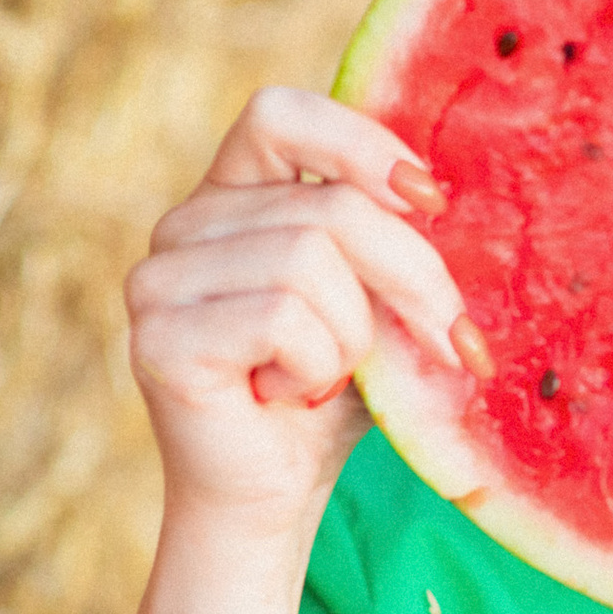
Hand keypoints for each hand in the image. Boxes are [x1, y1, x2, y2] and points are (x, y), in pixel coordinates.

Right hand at [126, 87, 467, 535]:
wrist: (270, 499)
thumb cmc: (330, 398)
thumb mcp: (380, 307)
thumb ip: (395, 246)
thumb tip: (439, 201)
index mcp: (232, 197)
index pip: (280, 114)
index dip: (358, 142)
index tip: (428, 198)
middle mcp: (183, 226)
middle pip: (330, 207)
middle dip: (414, 278)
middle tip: (453, 344)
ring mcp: (159, 278)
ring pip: (310, 261)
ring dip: (355, 337)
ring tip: (330, 379)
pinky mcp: (159, 336)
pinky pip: (283, 317)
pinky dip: (318, 367)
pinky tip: (292, 396)